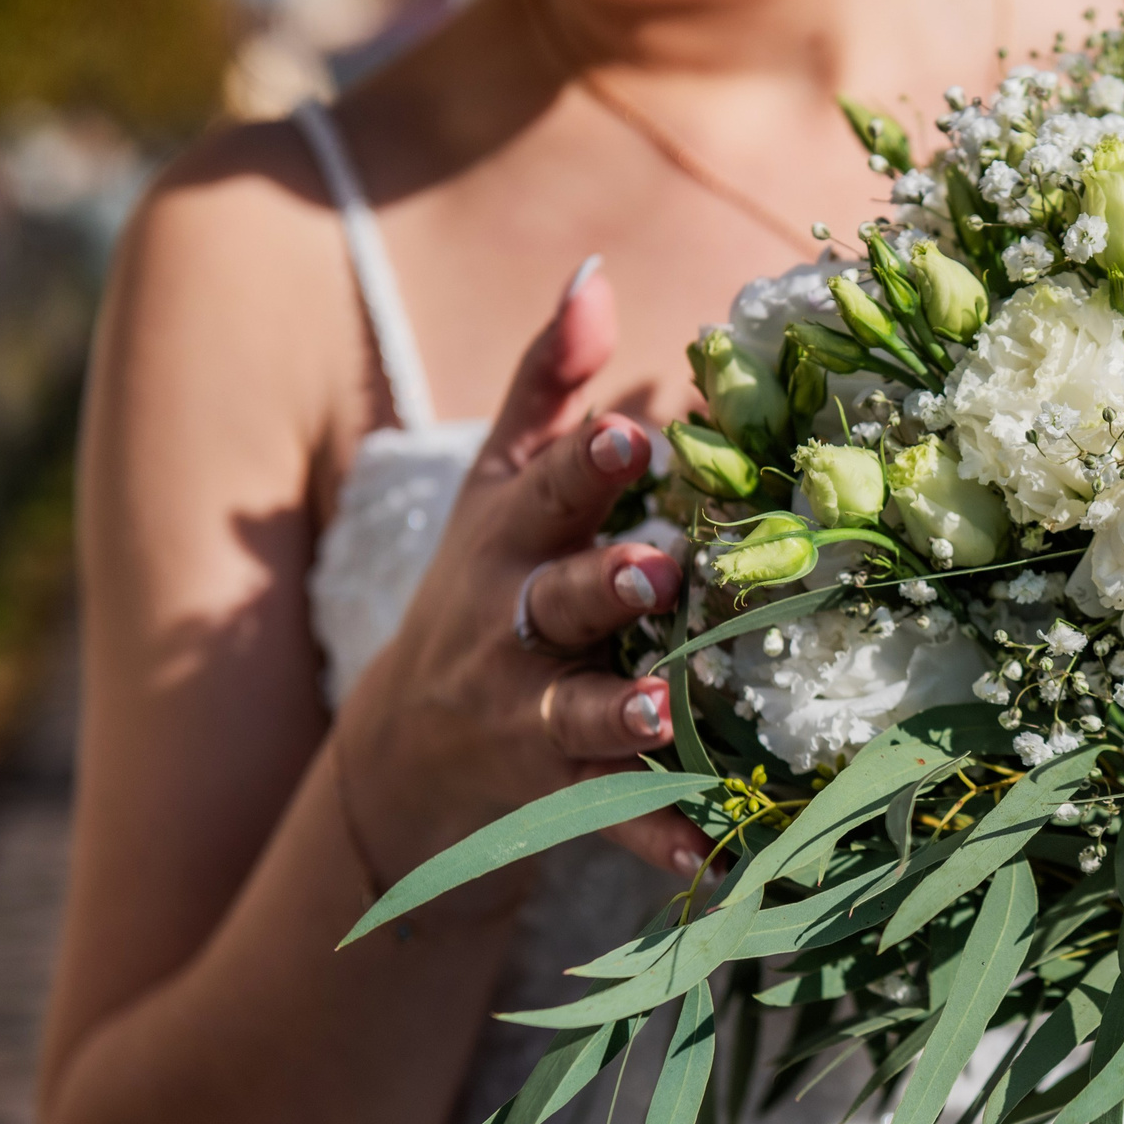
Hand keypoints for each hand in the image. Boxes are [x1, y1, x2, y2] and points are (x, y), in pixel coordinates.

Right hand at [335, 269, 701, 913]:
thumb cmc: (481, 589)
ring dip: (627, 715)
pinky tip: (717, 849)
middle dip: (607, 587)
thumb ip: (546, 384)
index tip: (632, 436)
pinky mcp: (559, 795)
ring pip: (581, 715)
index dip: (585, 465)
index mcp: (510, 544)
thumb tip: (594, 273)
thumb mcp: (496, 486)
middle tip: (659, 572)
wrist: (406, 760)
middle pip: (561, 602)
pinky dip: (663, 838)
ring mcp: (531, 717)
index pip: (545, 493)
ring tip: (673, 711)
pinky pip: (614, 819)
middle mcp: (515, 629)